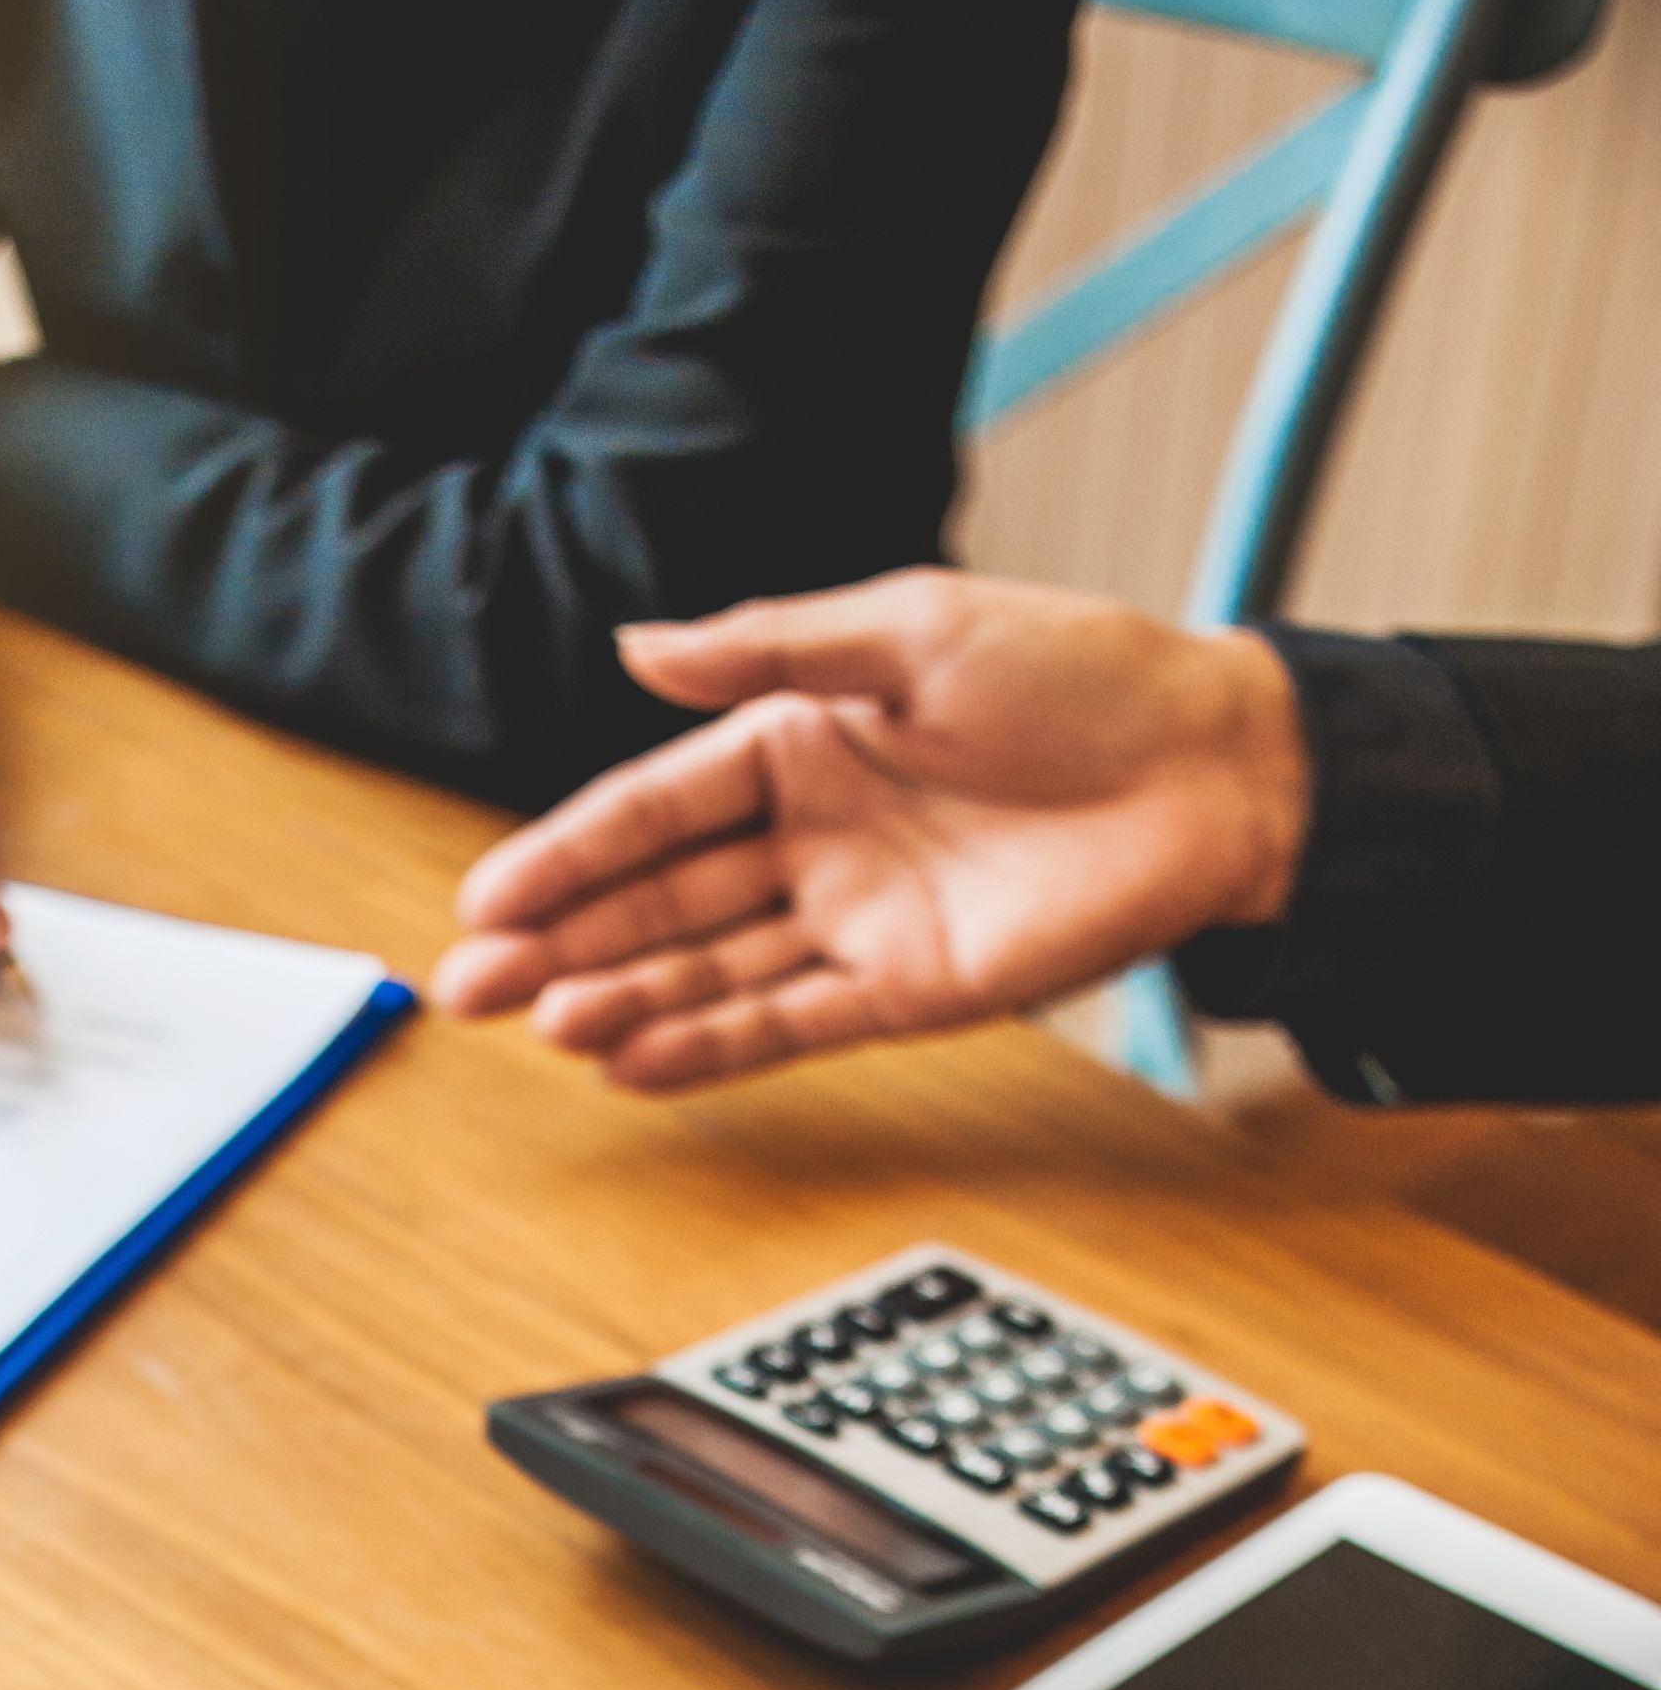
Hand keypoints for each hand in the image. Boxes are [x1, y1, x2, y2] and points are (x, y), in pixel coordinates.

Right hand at [432, 571, 1311, 1092]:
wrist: (1216, 769)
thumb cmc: (1085, 677)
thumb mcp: (911, 628)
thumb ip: (770, 651)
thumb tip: (639, 649)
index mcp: (802, 742)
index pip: (657, 807)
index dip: (569, 852)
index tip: (491, 896)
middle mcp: (815, 838)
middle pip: (661, 901)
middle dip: (564, 942)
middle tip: (474, 985)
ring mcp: (853, 920)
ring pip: (708, 970)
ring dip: (621, 999)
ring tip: (544, 1025)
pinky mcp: (904, 993)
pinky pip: (786, 1025)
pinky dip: (710, 1046)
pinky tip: (634, 1061)